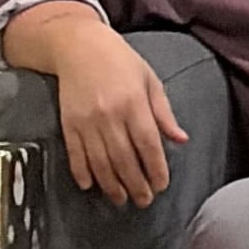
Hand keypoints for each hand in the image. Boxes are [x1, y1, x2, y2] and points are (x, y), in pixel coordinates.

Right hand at [48, 17, 188, 207]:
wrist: (78, 46)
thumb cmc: (121, 62)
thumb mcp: (150, 81)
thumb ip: (164, 113)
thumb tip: (181, 139)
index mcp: (134, 104)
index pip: (148, 144)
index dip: (155, 168)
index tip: (161, 185)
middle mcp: (110, 116)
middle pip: (124, 158)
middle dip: (135, 184)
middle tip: (144, 201)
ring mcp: (86, 121)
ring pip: (100, 161)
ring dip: (111, 185)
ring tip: (121, 200)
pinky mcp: (67, 123)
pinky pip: (75, 154)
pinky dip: (82, 172)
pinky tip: (90, 186)